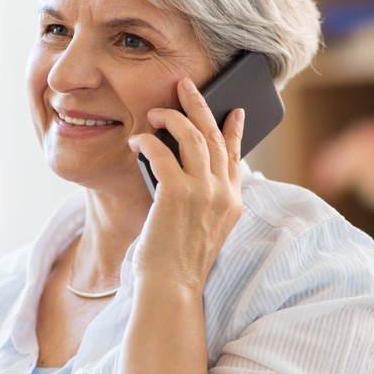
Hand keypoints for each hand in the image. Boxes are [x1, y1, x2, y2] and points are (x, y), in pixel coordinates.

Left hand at [127, 77, 244, 293]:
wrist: (171, 288)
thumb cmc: (178, 262)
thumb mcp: (204, 228)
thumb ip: (206, 199)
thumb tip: (188, 168)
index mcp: (233, 202)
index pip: (236, 156)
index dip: (234, 129)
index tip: (233, 110)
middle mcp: (223, 193)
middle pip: (214, 136)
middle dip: (199, 105)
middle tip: (185, 85)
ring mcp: (203, 193)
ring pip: (192, 136)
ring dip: (172, 117)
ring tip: (156, 111)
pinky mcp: (177, 194)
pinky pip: (162, 152)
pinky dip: (148, 141)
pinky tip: (137, 140)